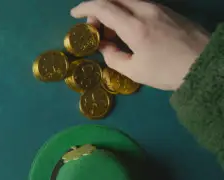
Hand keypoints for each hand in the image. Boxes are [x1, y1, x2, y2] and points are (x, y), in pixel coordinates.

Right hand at [71, 0, 209, 90]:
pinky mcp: (167, 10)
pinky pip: (139, 4)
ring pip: (127, 0)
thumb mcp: (135, 71)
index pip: (103, 7)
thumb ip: (113, 57)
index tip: (74, 14)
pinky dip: (126, 12)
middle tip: (93, 26)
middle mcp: (145, 10)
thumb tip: (104, 47)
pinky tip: (127, 29)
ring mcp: (158, 8)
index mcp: (135, 27)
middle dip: (98, 8)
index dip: (85, 8)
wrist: (205, 64)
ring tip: (110, 31)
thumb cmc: (168, 71)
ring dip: (113, 10)